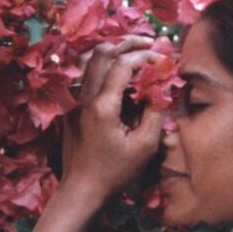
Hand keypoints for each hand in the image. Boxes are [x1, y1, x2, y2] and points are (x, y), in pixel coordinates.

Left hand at [61, 36, 165, 197]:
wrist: (82, 189)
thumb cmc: (115, 172)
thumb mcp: (145, 146)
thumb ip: (155, 112)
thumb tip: (162, 88)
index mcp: (102, 106)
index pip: (123, 65)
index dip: (144, 56)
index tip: (162, 59)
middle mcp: (83, 97)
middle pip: (102, 52)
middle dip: (127, 43)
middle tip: (149, 42)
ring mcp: (73, 100)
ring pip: (88, 59)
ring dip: (112, 50)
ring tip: (133, 50)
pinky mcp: (70, 106)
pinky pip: (84, 74)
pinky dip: (101, 64)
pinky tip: (115, 69)